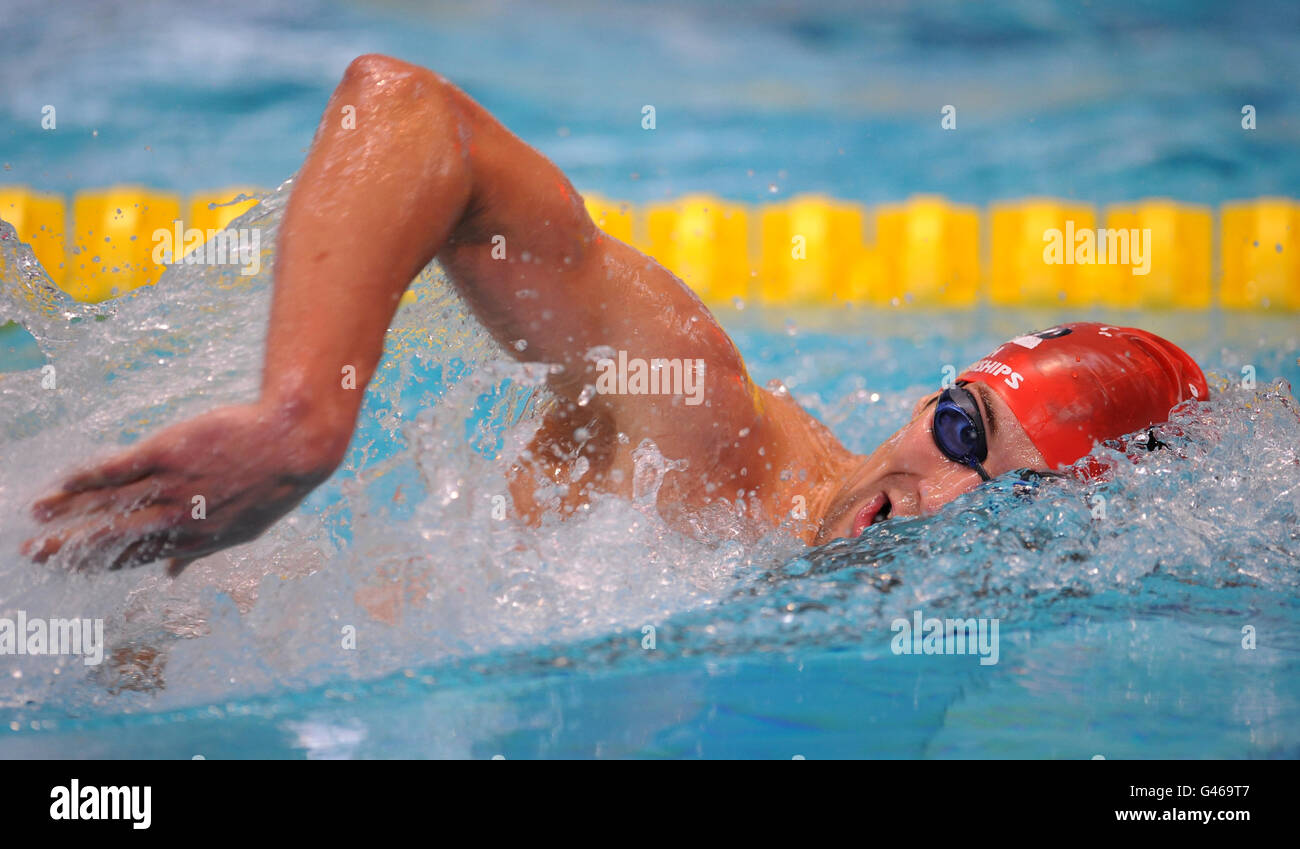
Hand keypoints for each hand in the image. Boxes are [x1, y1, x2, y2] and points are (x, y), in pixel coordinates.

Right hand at [23, 399, 346, 573]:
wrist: (292, 443)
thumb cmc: (272, 484)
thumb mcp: (242, 529)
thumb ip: (199, 552)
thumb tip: (170, 574)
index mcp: (193, 541)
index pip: (134, 557)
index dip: (98, 564)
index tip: (71, 567)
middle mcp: (176, 520)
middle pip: (111, 538)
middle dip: (69, 549)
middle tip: (33, 554)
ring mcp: (170, 487)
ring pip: (107, 504)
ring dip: (67, 510)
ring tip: (37, 515)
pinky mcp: (166, 453)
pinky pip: (117, 469)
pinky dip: (87, 477)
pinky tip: (64, 480)